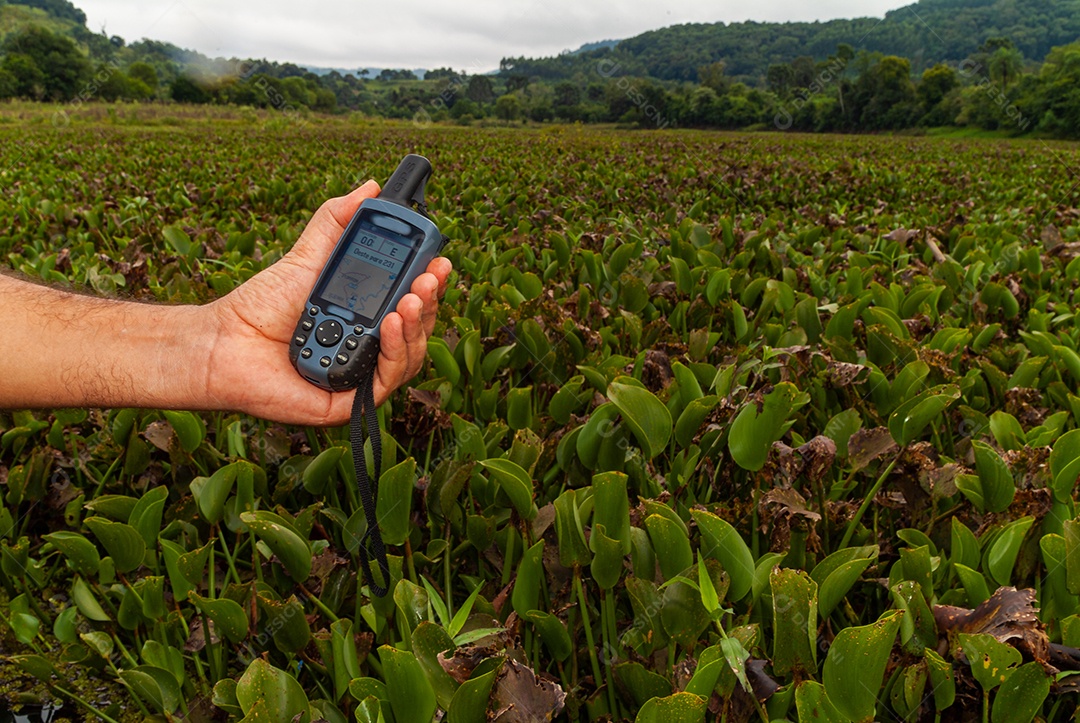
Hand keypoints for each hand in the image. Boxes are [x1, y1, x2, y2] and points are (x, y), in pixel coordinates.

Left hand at [203, 181, 451, 424]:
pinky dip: (395, 352)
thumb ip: (336, 222)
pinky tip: (391, 325)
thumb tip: (371, 188)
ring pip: (411, 356)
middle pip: (418, 329)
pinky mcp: (349, 400)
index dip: (430, 283)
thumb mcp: (307, 255)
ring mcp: (361, 375)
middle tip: (429, 277)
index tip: (440, 260)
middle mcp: (370, 348)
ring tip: (410, 299)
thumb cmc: (261, 306)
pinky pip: (386, 382)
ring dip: (417, 326)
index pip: (412, 301)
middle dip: (430, 301)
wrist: (223, 342)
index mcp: (367, 316)